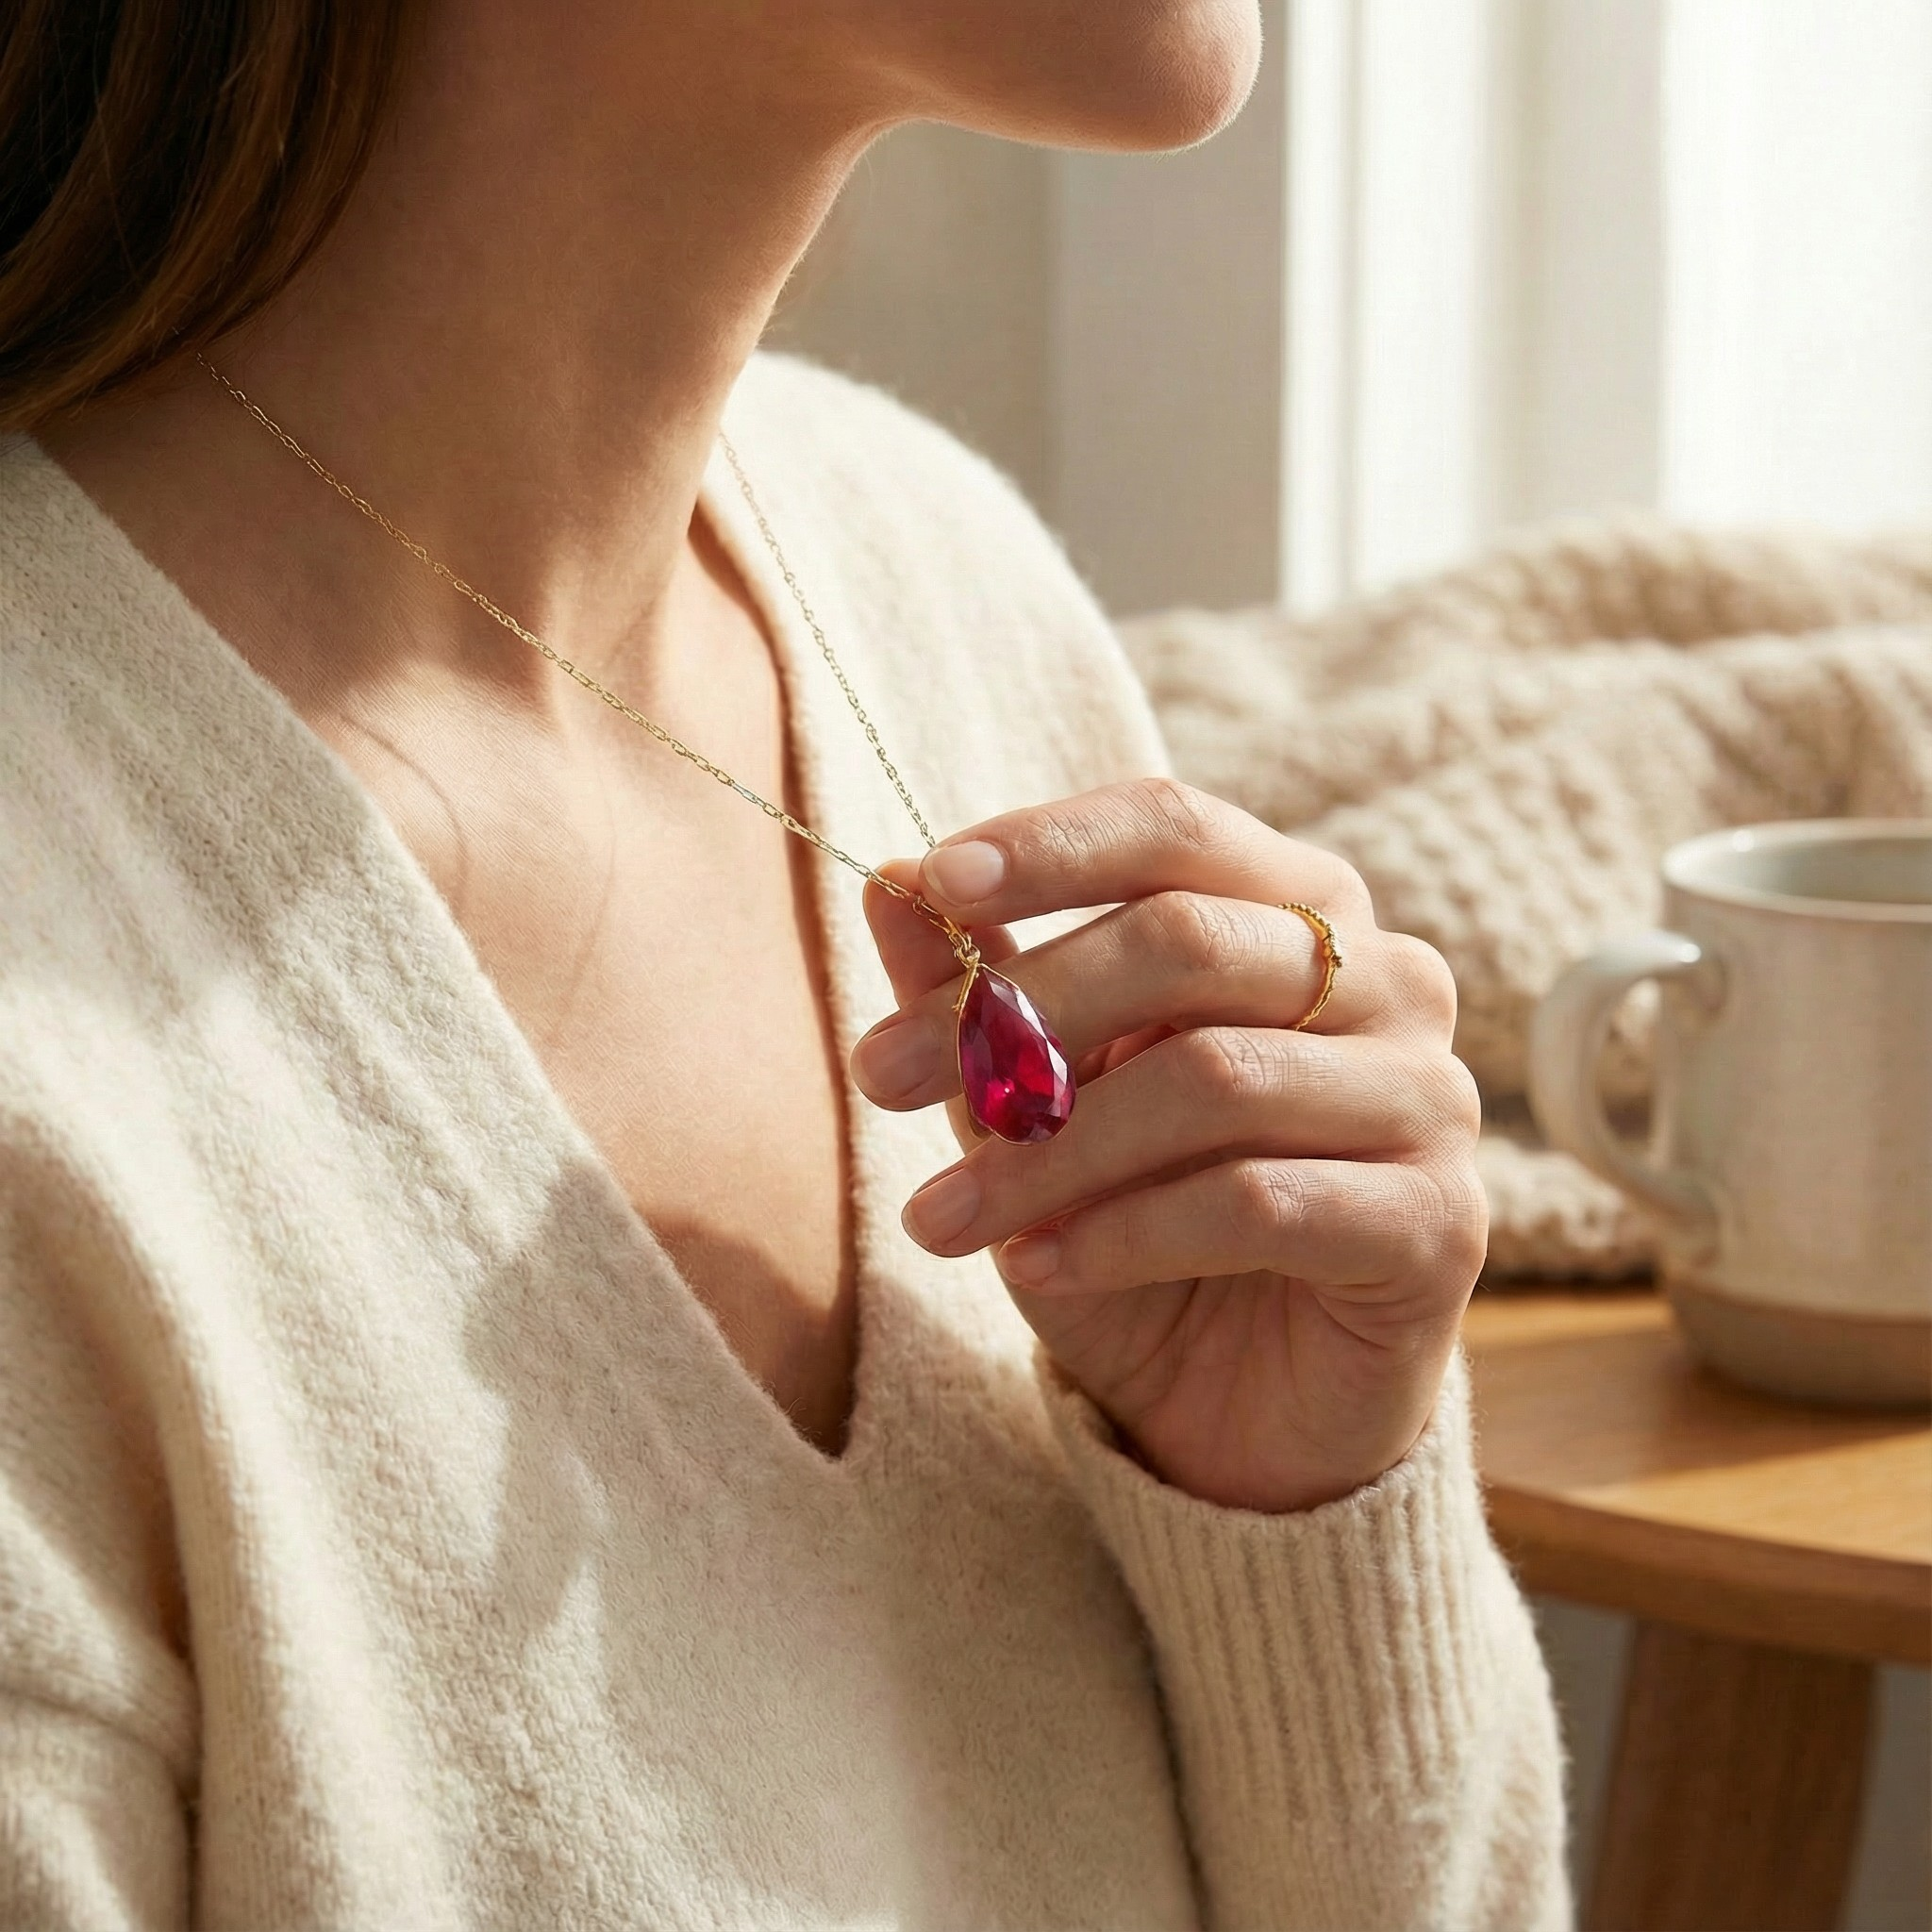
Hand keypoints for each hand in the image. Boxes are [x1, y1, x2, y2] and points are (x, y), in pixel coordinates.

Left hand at [850, 778, 1485, 1514]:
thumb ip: (981, 989)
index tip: (932, 881)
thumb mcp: (1039, 1103)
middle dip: (1018, 1009)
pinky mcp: (1440, 1222)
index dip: (1052, 845)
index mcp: (1297, 909)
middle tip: (881, 1075)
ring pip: (1216, 1078)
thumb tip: (891, 883)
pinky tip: (1037, 1268)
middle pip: (1189, 941)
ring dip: (1050, 1151)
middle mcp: (1387, 979)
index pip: (1176, 829)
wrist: (1247, 1407)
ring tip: (939, 1216)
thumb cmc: (1140, 1221)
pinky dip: (1125, 1234)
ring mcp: (1428, 1096)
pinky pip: (1261, 1201)